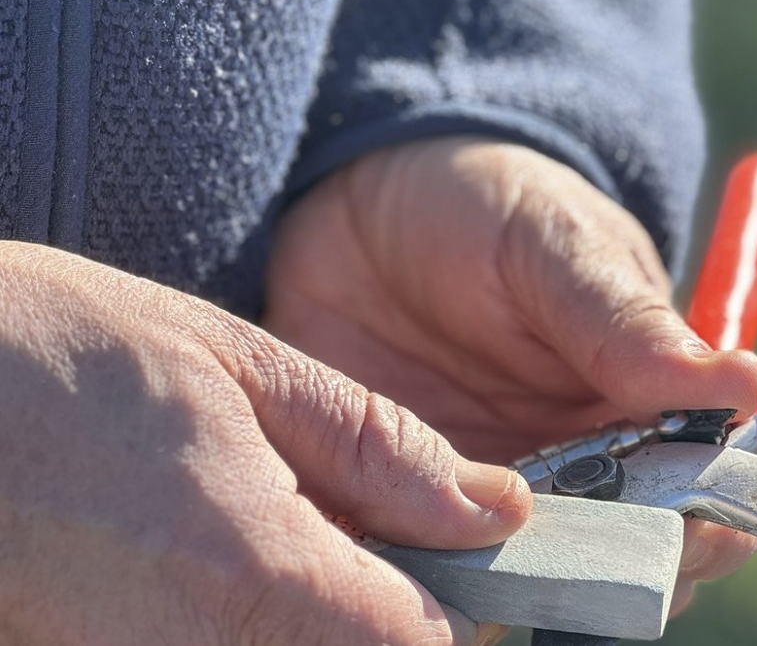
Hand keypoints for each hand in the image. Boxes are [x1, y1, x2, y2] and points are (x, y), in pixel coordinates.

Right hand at [0, 242, 528, 645]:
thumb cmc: (51, 351)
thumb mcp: (236, 365)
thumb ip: (378, 448)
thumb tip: (494, 506)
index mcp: (252, 571)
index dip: (455, 608)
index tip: (443, 558)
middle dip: (384, 622)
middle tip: (347, 538)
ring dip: (319, 626)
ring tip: (271, 539)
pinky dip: (249, 629)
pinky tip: (213, 567)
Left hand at [263, 137, 756, 615]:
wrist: (355, 211)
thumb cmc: (480, 207)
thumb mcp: (552, 243)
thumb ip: (626, 319)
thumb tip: (743, 384)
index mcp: (646, 395)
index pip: (719, 484)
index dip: (720, 517)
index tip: (689, 522)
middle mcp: (588, 460)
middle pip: (639, 554)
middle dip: (620, 569)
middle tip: (569, 545)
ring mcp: (502, 490)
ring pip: (544, 578)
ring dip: (528, 584)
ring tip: (485, 551)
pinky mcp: (421, 504)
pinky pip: (445, 566)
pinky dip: (439, 579)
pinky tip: (418, 560)